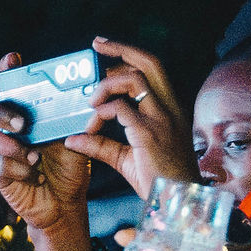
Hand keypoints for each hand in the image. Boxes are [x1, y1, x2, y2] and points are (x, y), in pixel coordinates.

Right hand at [0, 61, 95, 245]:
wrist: (65, 202)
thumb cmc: (69, 165)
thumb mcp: (78, 137)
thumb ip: (81, 117)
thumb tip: (97, 93)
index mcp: (25, 113)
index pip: (9, 85)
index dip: (6, 70)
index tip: (13, 59)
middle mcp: (7, 128)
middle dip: (0, 111)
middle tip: (22, 124)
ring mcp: (0, 151)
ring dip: (13, 146)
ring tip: (36, 156)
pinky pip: (0, 166)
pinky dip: (21, 170)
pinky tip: (37, 175)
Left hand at [83, 38, 195, 197]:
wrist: (177, 204)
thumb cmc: (158, 184)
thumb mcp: (126, 160)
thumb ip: (101, 146)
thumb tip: (73, 139)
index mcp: (169, 110)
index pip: (153, 69)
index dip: (129, 54)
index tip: (105, 50)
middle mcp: (169, 109)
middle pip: (149, 62)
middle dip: (120, 48)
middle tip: (96, 46)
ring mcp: (162, 120)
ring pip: (134, 79)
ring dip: (106, 84)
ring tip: (90, 101)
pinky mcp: (150, 134)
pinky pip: (121, 110)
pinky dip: (102, 112)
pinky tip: (92, 125)